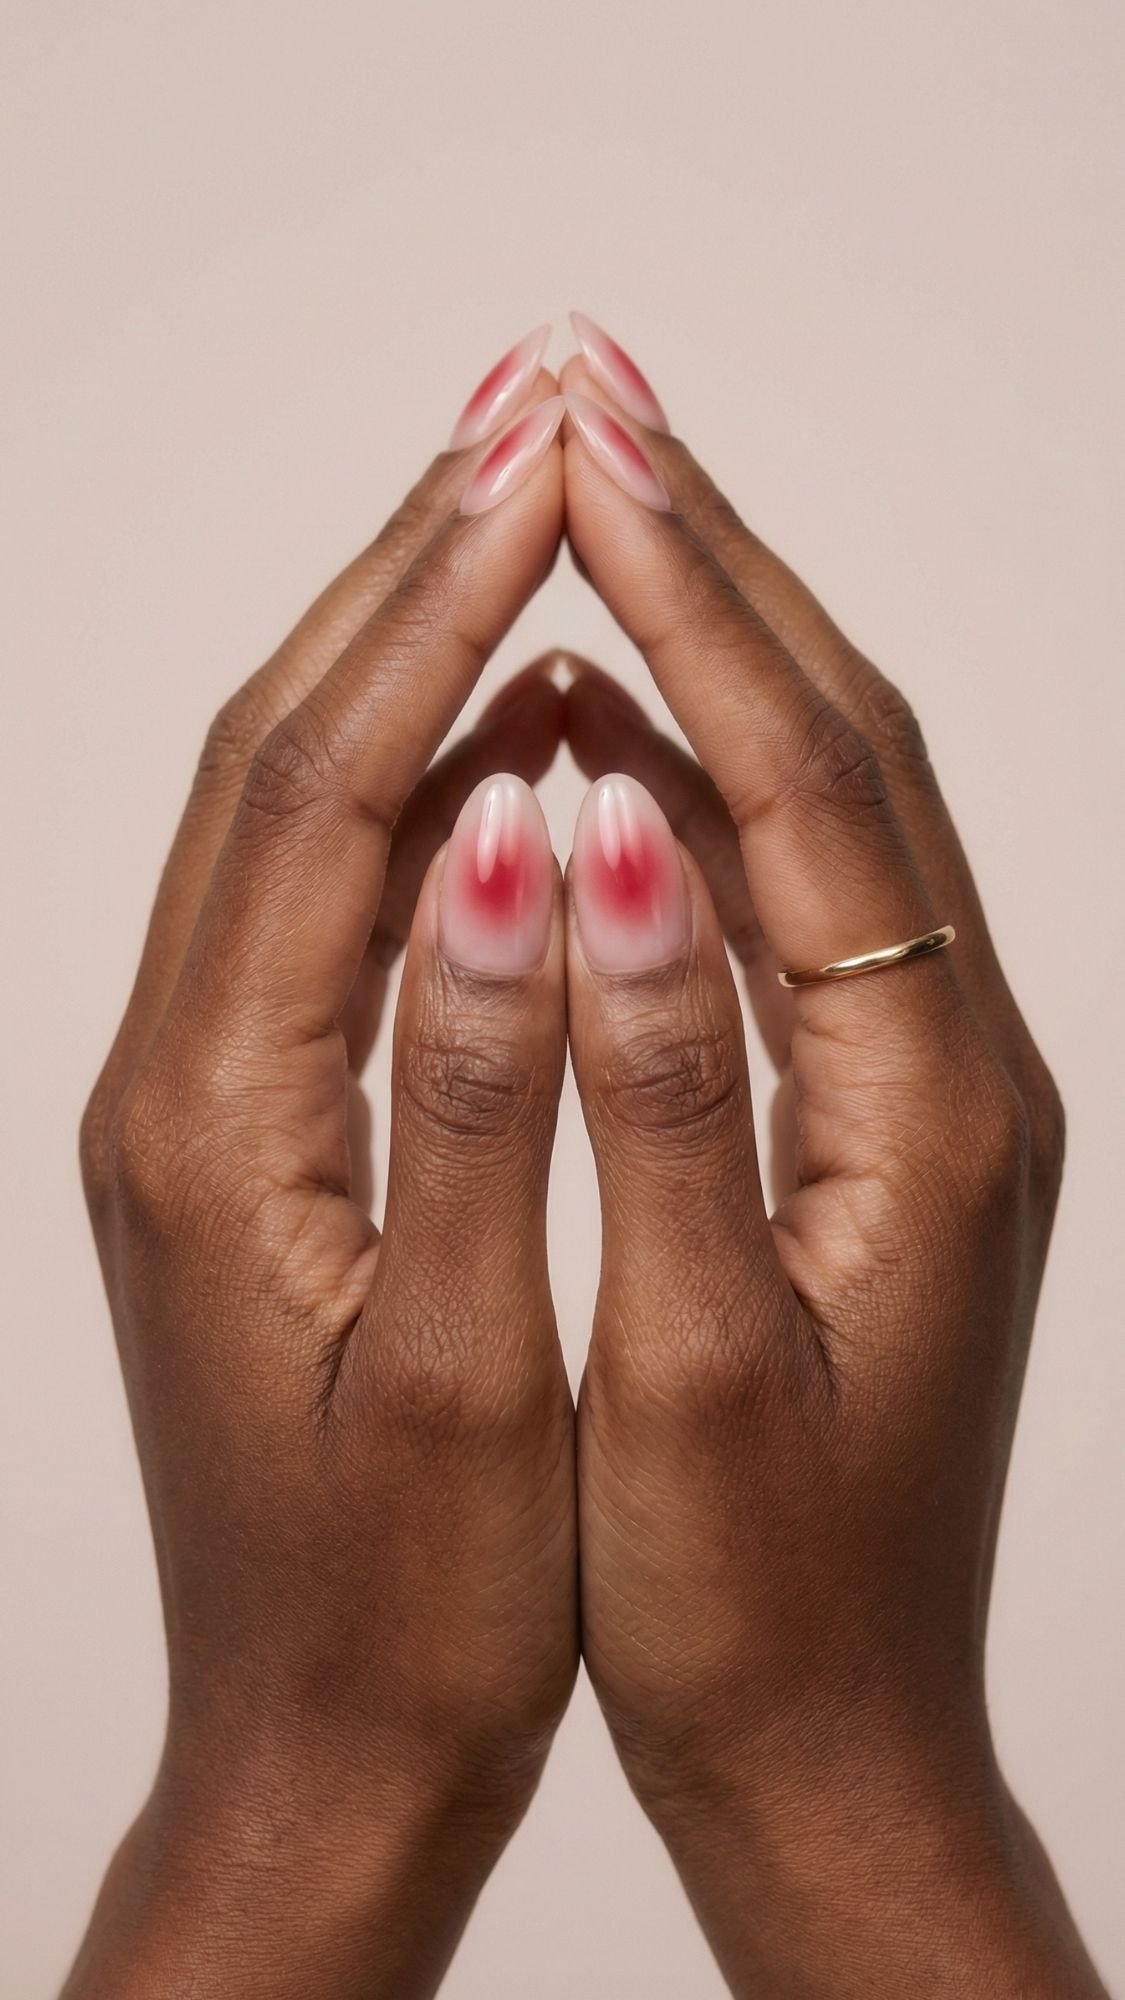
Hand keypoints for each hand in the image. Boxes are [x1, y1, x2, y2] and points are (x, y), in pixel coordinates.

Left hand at [70, 386, 575, 1999]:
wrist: (318, 1750)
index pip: (319, 785)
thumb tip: (526, 848)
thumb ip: (481, 1098)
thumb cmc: (405, 1606)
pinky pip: (326, 907)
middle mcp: (176, 1077)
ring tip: (526, 518)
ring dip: (404, 654)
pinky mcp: (255, 1130)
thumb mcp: (460, 1369)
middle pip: (279, 752)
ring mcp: (206, 1096)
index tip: (547, 458)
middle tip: (529, 410)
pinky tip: (512, 740)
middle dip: (404, 568)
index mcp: (214, 1119)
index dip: (435, 606)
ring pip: (294, 812)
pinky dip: (418, 792)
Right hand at [558, 345, 1105, 1995]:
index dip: (699, 602)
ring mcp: (927, 1084)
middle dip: (723, 562)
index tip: (590, 449)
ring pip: (829, 807)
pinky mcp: (876, 1121)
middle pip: (850, 745)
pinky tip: (610, 736)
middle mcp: (960, 1064)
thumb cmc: (752, 1595)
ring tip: (595, 515)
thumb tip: (598, 837)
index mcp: (933, 1106)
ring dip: (715, 653)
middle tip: (597, 403)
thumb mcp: (696, 1357)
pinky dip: (703, 793)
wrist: (837, 1740)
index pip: (817, 780)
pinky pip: (796, 903)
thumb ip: (659, 1088)